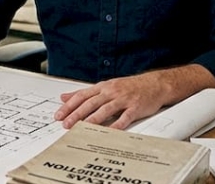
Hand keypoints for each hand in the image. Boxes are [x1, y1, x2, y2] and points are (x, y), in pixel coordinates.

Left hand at [55, 64, 214, 129]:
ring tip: (82, 128)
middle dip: (77, 114)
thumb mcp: (105, 86)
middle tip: (66, 124)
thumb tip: (64, 97)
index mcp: (103, 87)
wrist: (155, 84)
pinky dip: (117, 125)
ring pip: (105, 109)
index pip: (82, 96)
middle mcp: (112, 92)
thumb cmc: (129, 87)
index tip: (59, 115)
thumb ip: (84, 93)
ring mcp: (124, 99)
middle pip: (91, 103)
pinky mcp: (135, 107)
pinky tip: (109, 131)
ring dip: (92, 119)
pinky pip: (125, 117)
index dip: (69, 106)